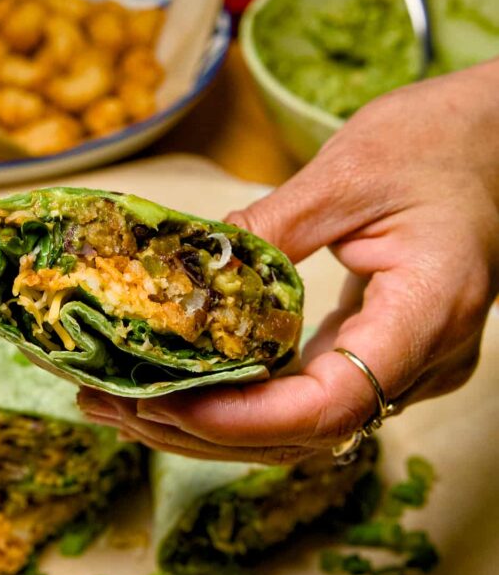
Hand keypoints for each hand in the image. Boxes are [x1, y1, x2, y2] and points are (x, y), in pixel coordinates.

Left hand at [79, 60, 498, 463]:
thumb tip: (190, 272)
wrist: (497, 140)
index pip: (331, 405)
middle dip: (203, 430)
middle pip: (307, 433)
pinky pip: (310, 396)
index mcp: (429, 310)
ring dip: (214, 425)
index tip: (162, 402)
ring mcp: (410, 362)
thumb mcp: (348, 171)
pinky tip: (186, 385)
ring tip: (127, 404)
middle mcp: (426, 357)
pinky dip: (244, 399)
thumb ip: (271, 228)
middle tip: (113, 406)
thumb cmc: (440, 141)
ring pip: (304, 428)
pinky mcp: (386, 351)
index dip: (241, 419)